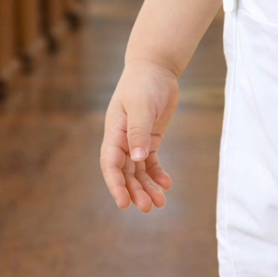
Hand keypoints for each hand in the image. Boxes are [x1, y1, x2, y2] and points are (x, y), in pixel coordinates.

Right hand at [100, 60, 178, 212]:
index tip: (123, 203)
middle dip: (134, 191)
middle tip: (147, 208)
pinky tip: (167, 184)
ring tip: (159, 203)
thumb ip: (139, 131)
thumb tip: (137, 159)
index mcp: (114, 133)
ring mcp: (136, 140)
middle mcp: (122, 140)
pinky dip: (157, 174)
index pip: (111, 164)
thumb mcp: (141, 106)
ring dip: (146, 187)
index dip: (115, 185)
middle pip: (125, 172)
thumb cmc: (143, 83)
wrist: (155, 68)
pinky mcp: (150, 138)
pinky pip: (151, 161)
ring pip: (138, 171)